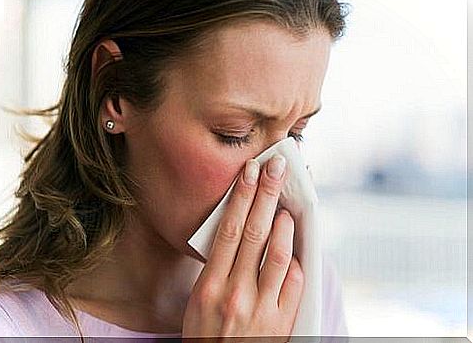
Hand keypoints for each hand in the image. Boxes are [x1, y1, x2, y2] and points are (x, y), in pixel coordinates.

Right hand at [182, 155, 303, 342]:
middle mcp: (235, 294)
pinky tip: (294, 245)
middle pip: (255, 233)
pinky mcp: (281, 321)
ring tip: (286, 205)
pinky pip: (294, 282)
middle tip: (276, 168)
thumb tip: (239, 232)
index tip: (250, 171)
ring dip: (285, 224)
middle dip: (267, 195)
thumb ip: (217, 268)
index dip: (241, 197)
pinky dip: (296, 259)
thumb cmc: (205, 334)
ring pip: (279, 254)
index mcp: (209, 286)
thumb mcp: (198, 300)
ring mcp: (261, 308)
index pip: (229, 230)